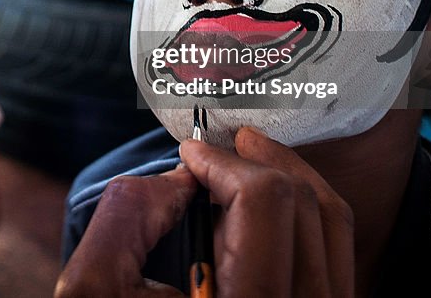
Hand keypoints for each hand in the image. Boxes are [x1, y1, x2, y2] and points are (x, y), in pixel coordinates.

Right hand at [56, 126, 354, 297]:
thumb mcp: (93, 289)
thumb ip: (124, 218)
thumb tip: (180, 179)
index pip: (264, 204)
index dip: (224, 162)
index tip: (190, 153)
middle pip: (303, 206)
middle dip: (257, 162)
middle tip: (219, 148)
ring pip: (331, 225)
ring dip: (288, 177)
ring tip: (248, 158)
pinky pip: (336, 254)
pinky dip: (306, 211)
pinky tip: (270, 200)